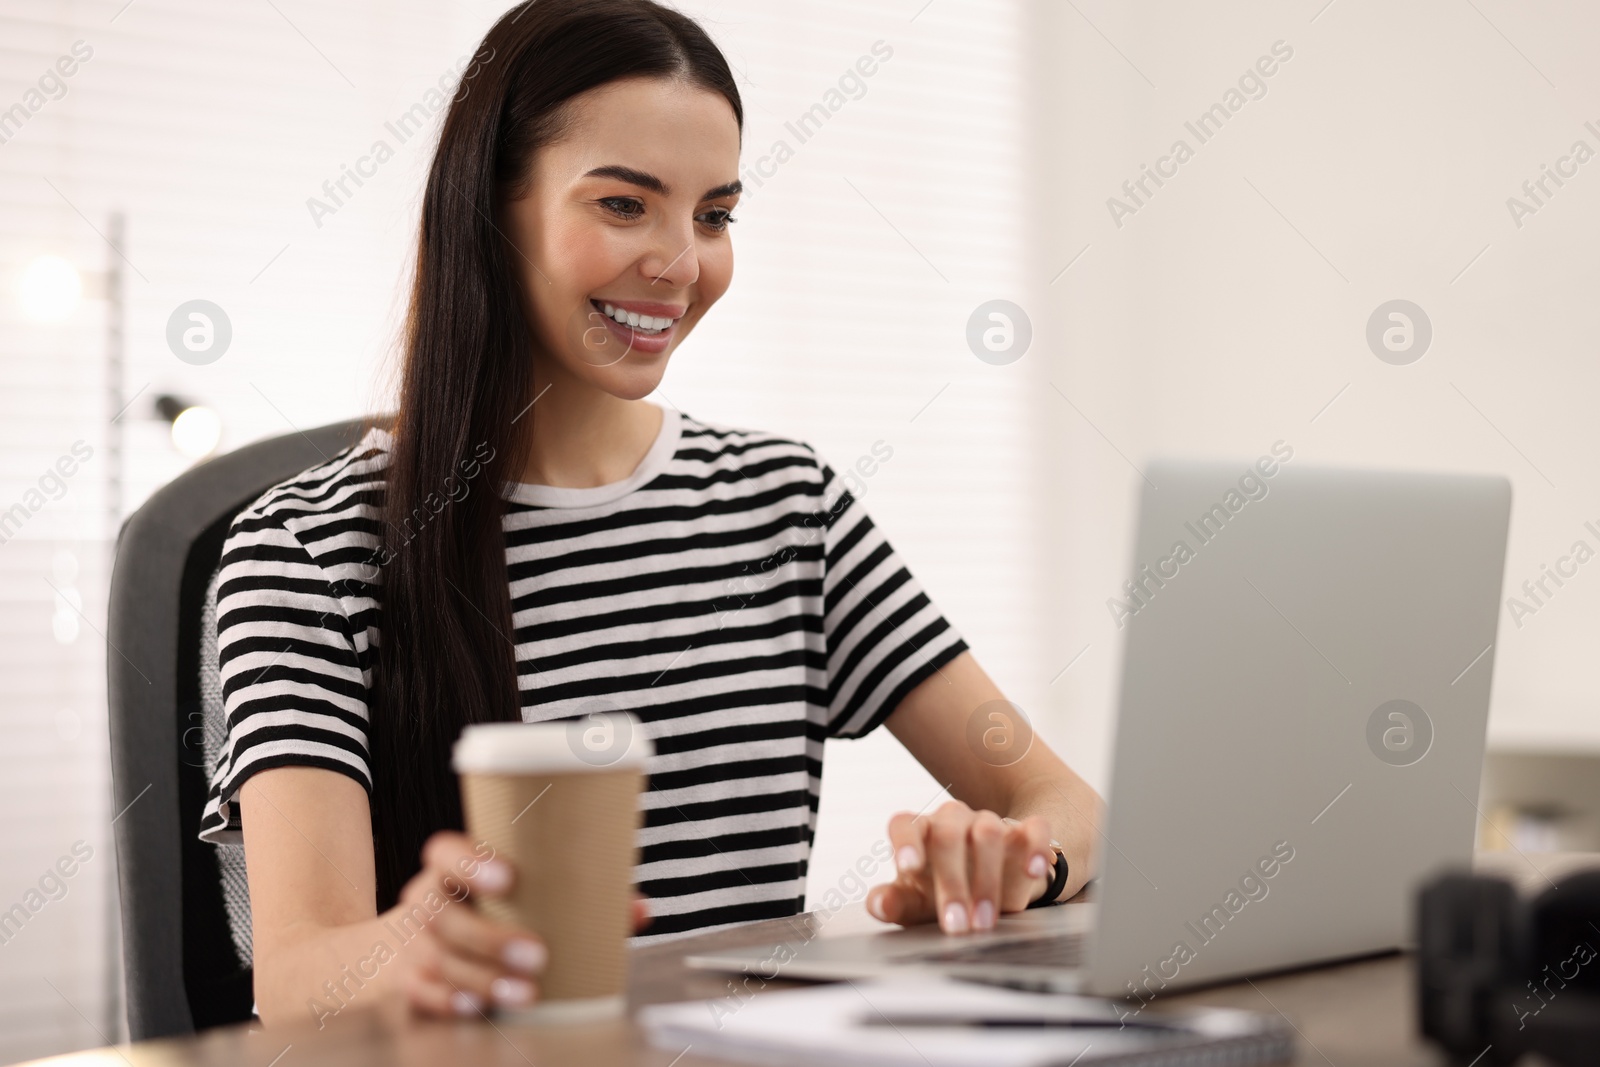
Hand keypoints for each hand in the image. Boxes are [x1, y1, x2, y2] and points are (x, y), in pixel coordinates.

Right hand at [388, 830, 650, 1016]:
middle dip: (490, 937)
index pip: (444, 853)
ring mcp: (411, 944)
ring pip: (439, 959)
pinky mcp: (407, 981)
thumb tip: (639, 909)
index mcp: (449, 869)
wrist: (410, 944)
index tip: (509, 877)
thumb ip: (576, 895)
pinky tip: (478, 1008)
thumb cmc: (485, 910)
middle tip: (537, 954)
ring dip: (483, 979)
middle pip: (443, 914)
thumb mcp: (516, 893)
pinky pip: (422, 993)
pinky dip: (450, 1002)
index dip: (471, 863)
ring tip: (524, 993)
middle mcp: (425, 902)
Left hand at [865, 801, 1054, 933]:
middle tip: (955, 925)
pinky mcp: (1023, 831)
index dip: (905, 843)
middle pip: (948, 835)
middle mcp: (951, 820)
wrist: (984, 883)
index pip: (904, 825)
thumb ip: (896, 901)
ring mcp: (988, 821)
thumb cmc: (939, 890)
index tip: (908, 868)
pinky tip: (1033, 871)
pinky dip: (1034, 847)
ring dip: (987, 879)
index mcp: (919, 831)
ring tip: (984, 921)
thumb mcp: (915, 900)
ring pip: (988, 832)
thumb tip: (880, 904)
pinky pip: (1033, 827)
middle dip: (952, 883)